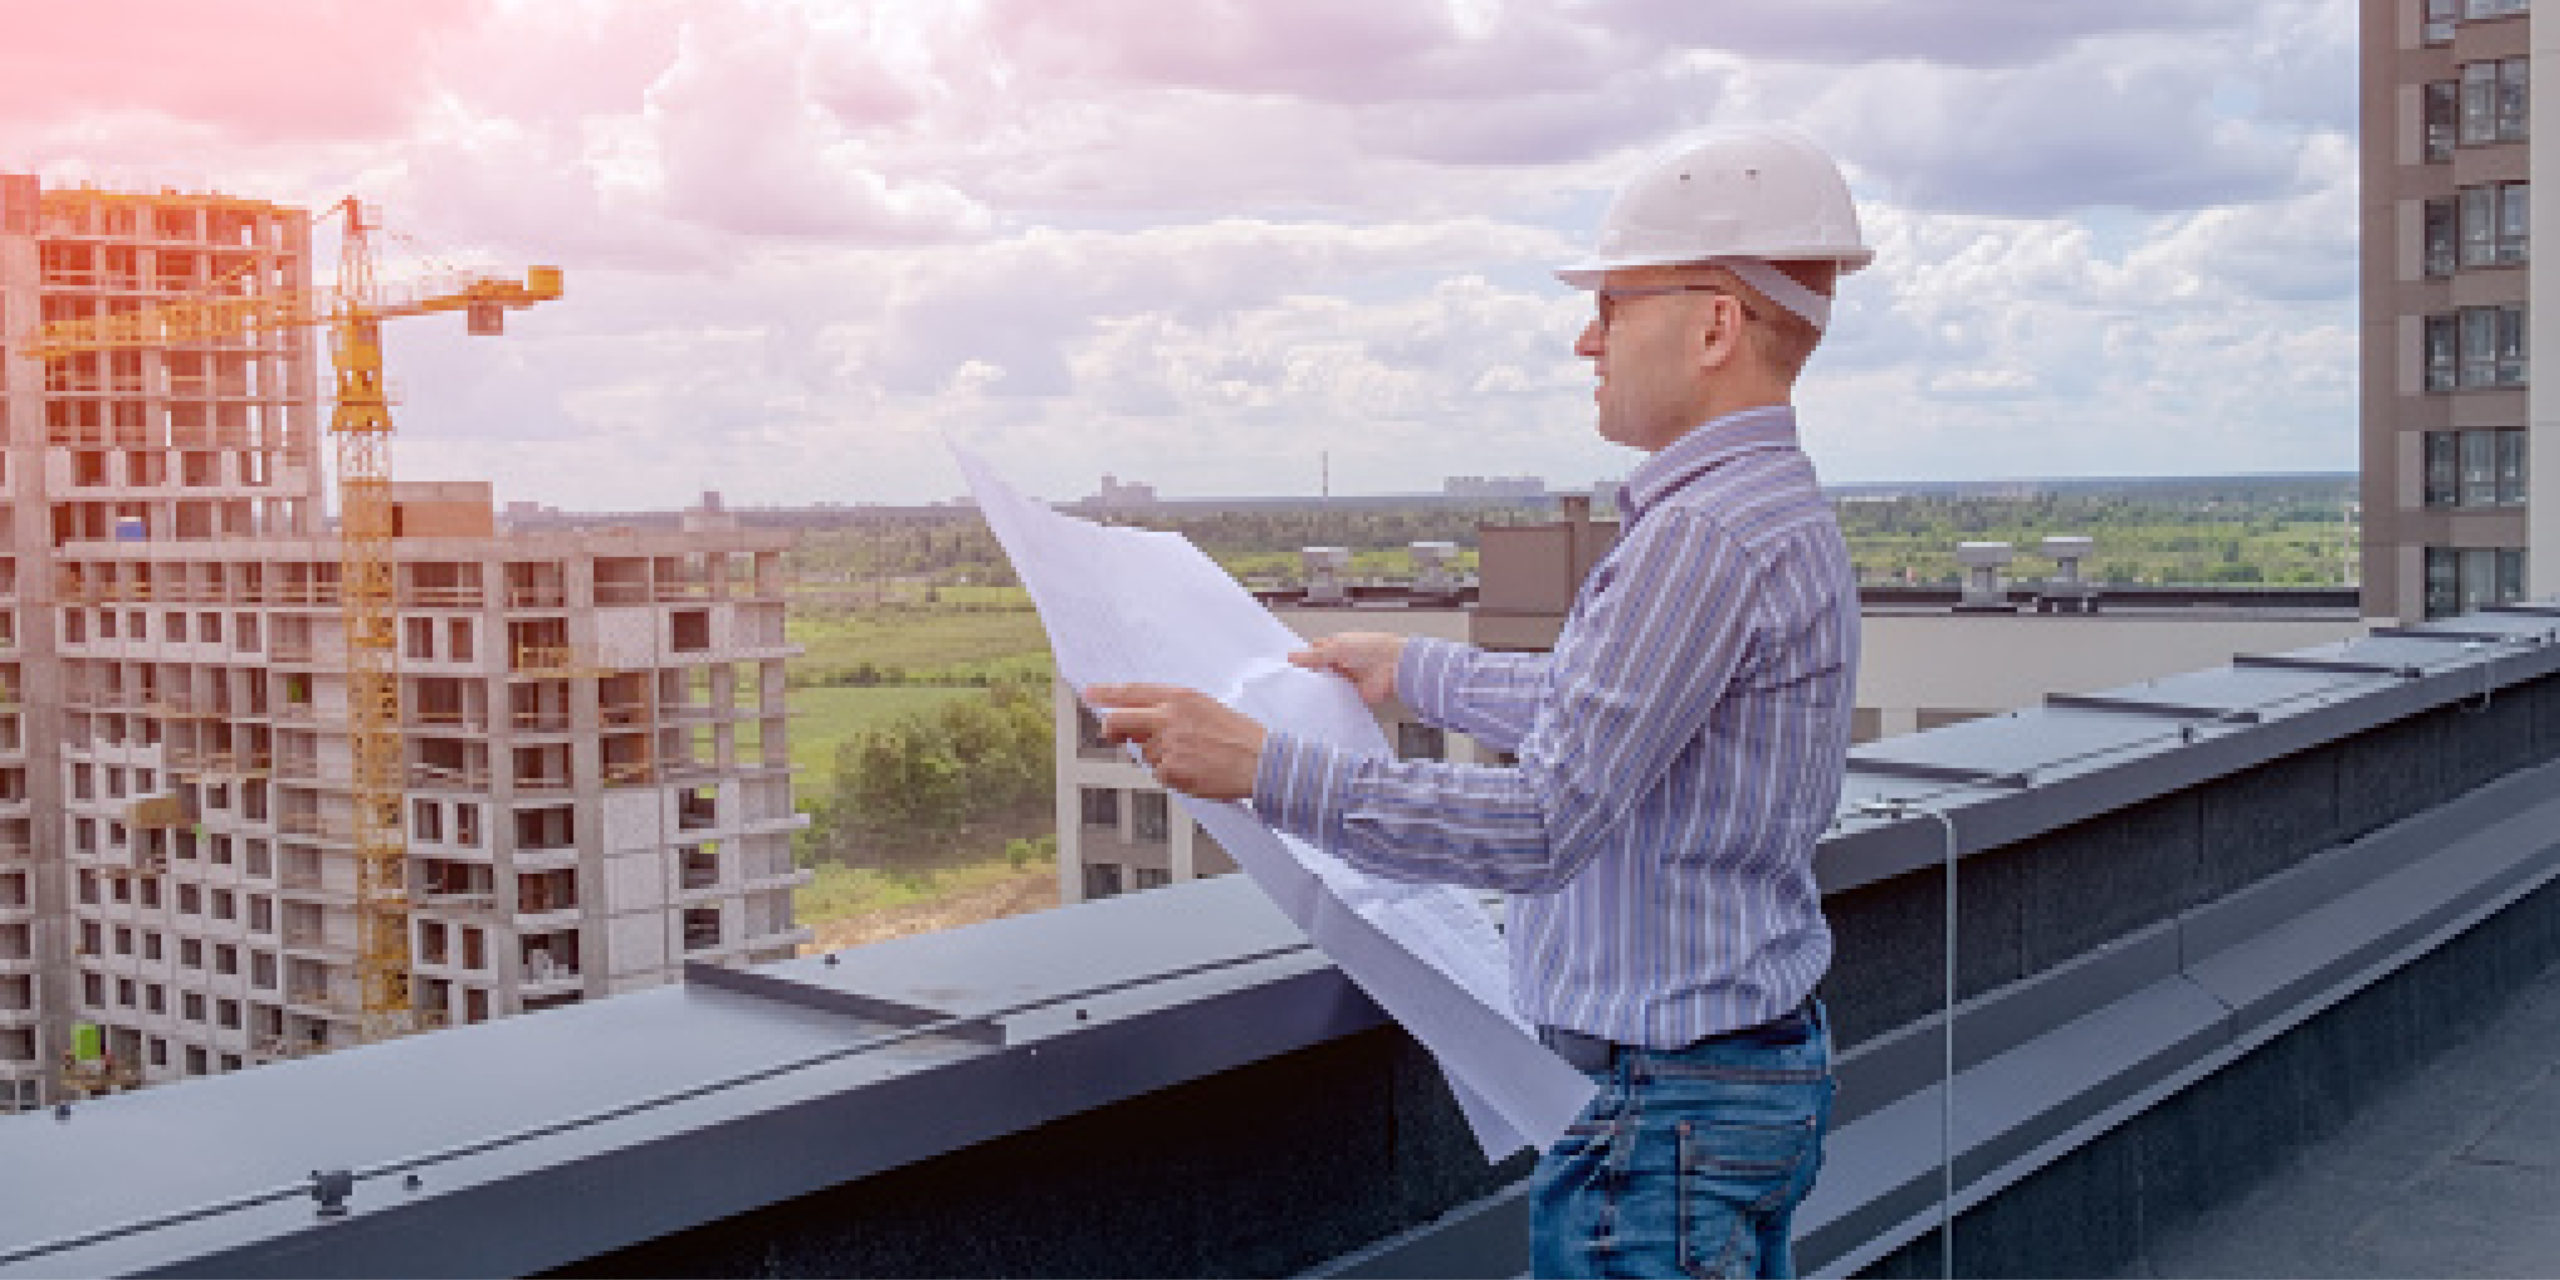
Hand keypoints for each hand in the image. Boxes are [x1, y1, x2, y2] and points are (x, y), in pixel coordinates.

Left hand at [1084, 683, 1268, 800]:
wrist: (1261, 761)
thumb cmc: (1239, 735)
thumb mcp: (1205, 707)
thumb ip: (1171, 710)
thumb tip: (1140, 719)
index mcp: (1179, 697)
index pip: (1131, 692)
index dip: (1105, 693)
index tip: (1089, 693)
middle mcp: (1169, 717)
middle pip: (1117, 722)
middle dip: (1112, 730)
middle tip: (1115, 735)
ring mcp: (1167, 745)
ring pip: (1143, 752)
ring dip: (1158, 756)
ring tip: (1191, 755)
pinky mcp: (1171, 769)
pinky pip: (1158, 772)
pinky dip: (1172, 774)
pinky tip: (1194, 768)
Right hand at [1288, 631, 1407, 707]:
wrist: (1393, 666)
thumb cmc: (1368, 649)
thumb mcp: (1335, 649)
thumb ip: (1312, 656)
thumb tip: (1291, 656)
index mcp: (1338, 645)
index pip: (1316, 651)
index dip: (1304, 658)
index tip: (1290, 667)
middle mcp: (1342, 661)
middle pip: (1320, 668)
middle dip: (1309, 674)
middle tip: (1293, 683)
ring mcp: (1347, 677)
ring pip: (1327, 683)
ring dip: (1319, 688)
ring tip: (1301, 695)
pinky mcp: (1353, 693)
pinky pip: (1338, 697)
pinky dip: (1330, 699)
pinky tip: (1318, 704)